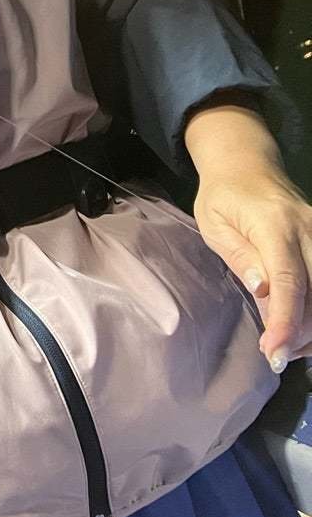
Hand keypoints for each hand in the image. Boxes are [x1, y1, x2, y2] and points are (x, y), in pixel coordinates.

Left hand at [187, 104, 311, 370]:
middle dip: (300, 332)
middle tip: (275, 354)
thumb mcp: (214, 224)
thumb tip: (263, 290)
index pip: (288, 280)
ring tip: (287, 345)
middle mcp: (307, 229)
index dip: (285, 320)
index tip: (275, 352)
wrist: (247, 162)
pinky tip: (303, 327)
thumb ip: (239, 257)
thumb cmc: (223, 196)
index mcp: (273, 224)